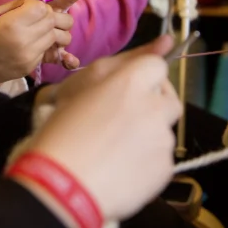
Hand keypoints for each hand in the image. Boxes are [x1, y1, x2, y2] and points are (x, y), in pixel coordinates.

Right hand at [0, 0, 74, 87]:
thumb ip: (16, 5)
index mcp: (11, 24)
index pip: (42, 8)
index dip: (39, 5)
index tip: (30, 7)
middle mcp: (24, 40)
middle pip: (54, 21)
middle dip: (52, 15)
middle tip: (40, 17)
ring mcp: (31, 55)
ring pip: (60, 37)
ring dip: (56, 30)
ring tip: (43, 30)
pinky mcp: (33, 66)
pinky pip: (51, 50)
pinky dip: (49, 44)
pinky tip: (37, 42)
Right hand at [18, 35, 179, 227]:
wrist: (62, 185)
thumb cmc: (59, 131)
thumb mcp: (72, 89)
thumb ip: (119, 65)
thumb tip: (166, 41)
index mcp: (129, 82)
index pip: (158, 66)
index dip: (143, 76)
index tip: (126, 88)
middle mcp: (153, 107)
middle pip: (169, 98)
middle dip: (152, 103)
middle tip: (121, 115)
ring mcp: (162, 140)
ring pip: (163, 130)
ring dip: (146, 133)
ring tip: (114, 147)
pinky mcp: (165, 169)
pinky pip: (159, 158)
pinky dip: (144, 160)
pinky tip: (118, 166)